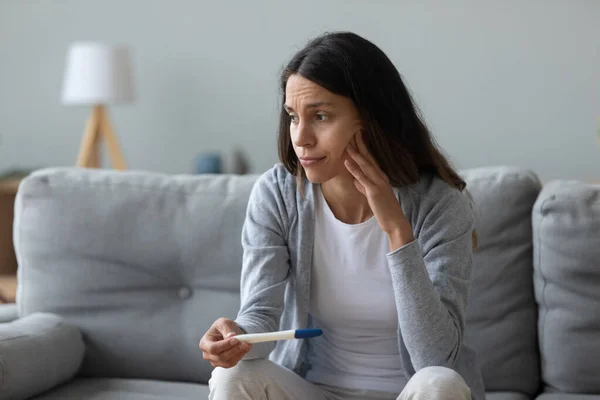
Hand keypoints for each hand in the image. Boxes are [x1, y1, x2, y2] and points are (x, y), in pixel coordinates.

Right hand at [199, 318, 251, 367]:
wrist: (228, 333)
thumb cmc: (222, 327)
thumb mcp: (223, 323)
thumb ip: (226, 329)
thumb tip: (231, 336)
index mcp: (204, 343)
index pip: (213, 348)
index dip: (225, 345)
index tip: (236, 339)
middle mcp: (208, 354)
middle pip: (221, 356)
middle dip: (234, 349)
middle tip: (245, 342)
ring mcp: (215, 361)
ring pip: (228, 361)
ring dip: (239, 353)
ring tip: (247, 344)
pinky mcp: (224, 364)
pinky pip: (233, 363)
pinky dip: (240, 355)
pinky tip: (245, 348)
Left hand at [344, 132, 413, 247]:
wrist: (395, 222)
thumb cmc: (384, 210)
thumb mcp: (372, 196)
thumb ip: (363, 186)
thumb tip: (355, 180)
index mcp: (380, 177)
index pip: (370, 159)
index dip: (363, 147)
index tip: (356, 136)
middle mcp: (380, 177)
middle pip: (368, 158)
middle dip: (360, 145)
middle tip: (352, 131)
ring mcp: (378, 183)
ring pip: (365, 165)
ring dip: (355, 153)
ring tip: (346, 143)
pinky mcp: (374, 191)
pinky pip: (362, 178)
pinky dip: (354, 169)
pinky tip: (347, 162)